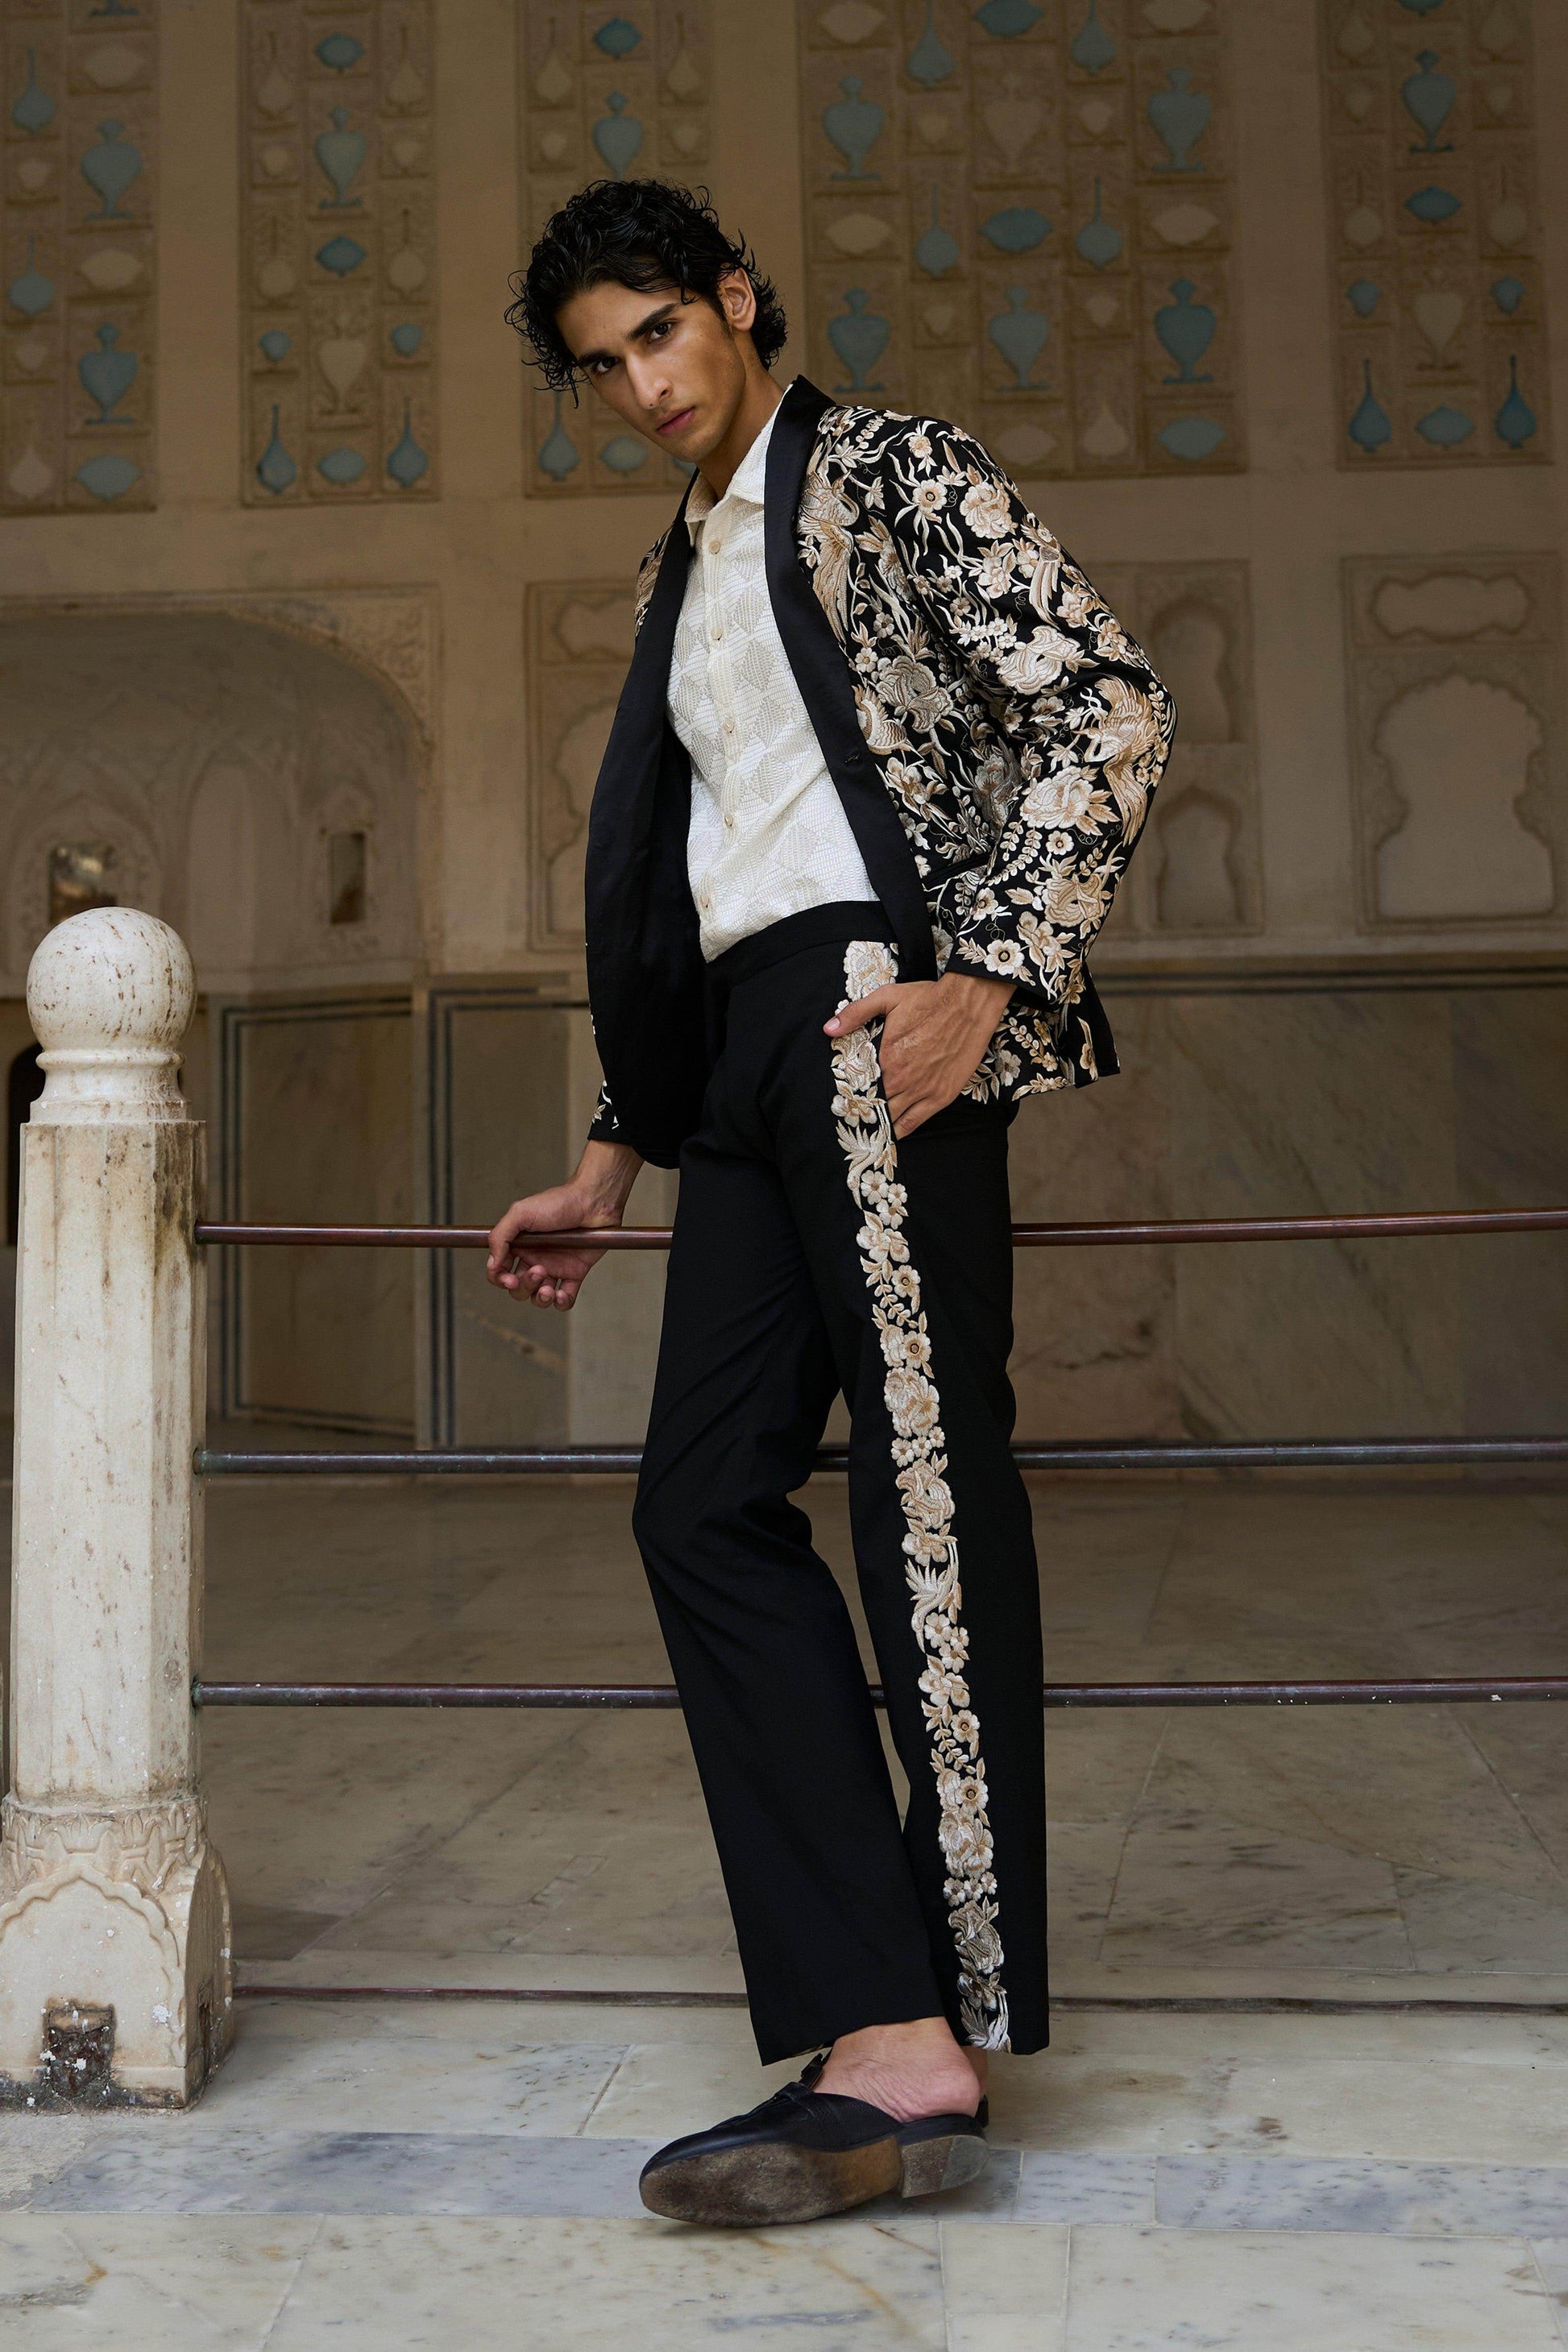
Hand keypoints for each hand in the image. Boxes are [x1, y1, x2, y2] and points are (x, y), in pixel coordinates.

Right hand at [485, 1141, 641, 1311]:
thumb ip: (500, 1236)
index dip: (500, 1279)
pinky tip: (561, 1295)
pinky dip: (561, 1303)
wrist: (592, 1202)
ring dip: (541, 1299)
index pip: (499, 1271)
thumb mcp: (521, 1213)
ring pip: (539, 1297)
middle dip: (524, 1287)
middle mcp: (535, 1259)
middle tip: (539, 1271)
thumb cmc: (558, 1202)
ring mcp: (555, 1268)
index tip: (509, 1278)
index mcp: (519, 1246)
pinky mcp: (575, 1273)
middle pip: (518, 1288)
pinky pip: (565, 1299)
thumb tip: (492, 1263)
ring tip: (549, 1289)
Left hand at [825, 972, 1013, 1137]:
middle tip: (853, 1116)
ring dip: (878, 1123)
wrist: (968, 1004)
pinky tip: (891, 1134)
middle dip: (862, 1110)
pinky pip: (913, 1123)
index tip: (842, 1099)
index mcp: (885, 1056)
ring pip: (891, 1117)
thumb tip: (829, 1029)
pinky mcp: (940, 1097)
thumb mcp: (888, 997)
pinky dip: (900, 1131)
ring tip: (867, 1128)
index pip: (858, 1084)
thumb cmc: (929, 999)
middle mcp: (900, 1078)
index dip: (849, 1093)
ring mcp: (921, 1090)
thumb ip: (856, 1013)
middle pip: (872, 1104)